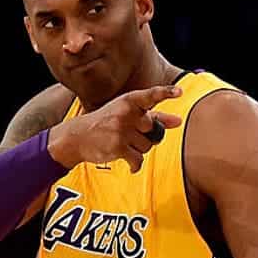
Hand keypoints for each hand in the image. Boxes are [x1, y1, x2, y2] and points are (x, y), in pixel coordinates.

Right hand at [47, 84, 183, 170]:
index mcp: (129, 101)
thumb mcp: (129, 114)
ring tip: (123, 144)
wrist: (78, 136)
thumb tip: (179, 121)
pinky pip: (138, 160)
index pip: (150, 96)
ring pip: (147, 146)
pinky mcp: (117, 146)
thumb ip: (155, 116)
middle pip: (155, 129)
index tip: (180, 92)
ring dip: (139, 150)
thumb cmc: (108, 123)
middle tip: (130, 134)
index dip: (166, 92)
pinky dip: (135, 165)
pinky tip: (129, 163)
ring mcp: (121, 130)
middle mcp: (125, 113)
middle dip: (148, 136)